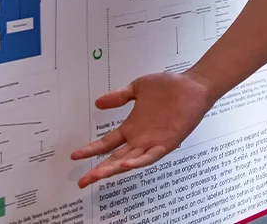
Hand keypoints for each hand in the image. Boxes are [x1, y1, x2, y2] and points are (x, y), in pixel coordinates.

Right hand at [71, 71, 213, 187]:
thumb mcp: (137, 89)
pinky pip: (151, 156)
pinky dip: (139, 161)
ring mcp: (152, 142)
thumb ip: (118, 97)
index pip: (107, 143)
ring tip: (99, 175)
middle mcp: (140, 138)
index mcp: (131, 127)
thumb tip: (99, 102)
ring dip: (115, 168)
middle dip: (98, 169)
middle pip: (115, 158)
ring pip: (130, 160)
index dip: (91, 150)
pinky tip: (127, 164)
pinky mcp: (167, 143)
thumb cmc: (168, 86)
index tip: (75, 156)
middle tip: (82, 180)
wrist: (192, 86)